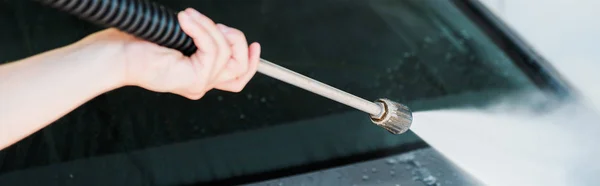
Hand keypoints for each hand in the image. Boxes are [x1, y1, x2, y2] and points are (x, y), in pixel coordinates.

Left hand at [76, 8, 260, 99]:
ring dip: (209, 28)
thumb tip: (219, 31)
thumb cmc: (139, 44)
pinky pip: (212, 51)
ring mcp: (199, 84)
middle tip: (213, 24)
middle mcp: (201, 84)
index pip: (238, 77)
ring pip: (225, 54)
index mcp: (199, 76)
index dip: (251, 61)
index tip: (254, 44)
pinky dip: (202, 31)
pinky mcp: (194, 79)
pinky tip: (187, 21)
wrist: (116, 54)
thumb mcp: (180, 39)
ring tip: (188, 17)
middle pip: (240, 67)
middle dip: (234, 40)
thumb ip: (201, 40)